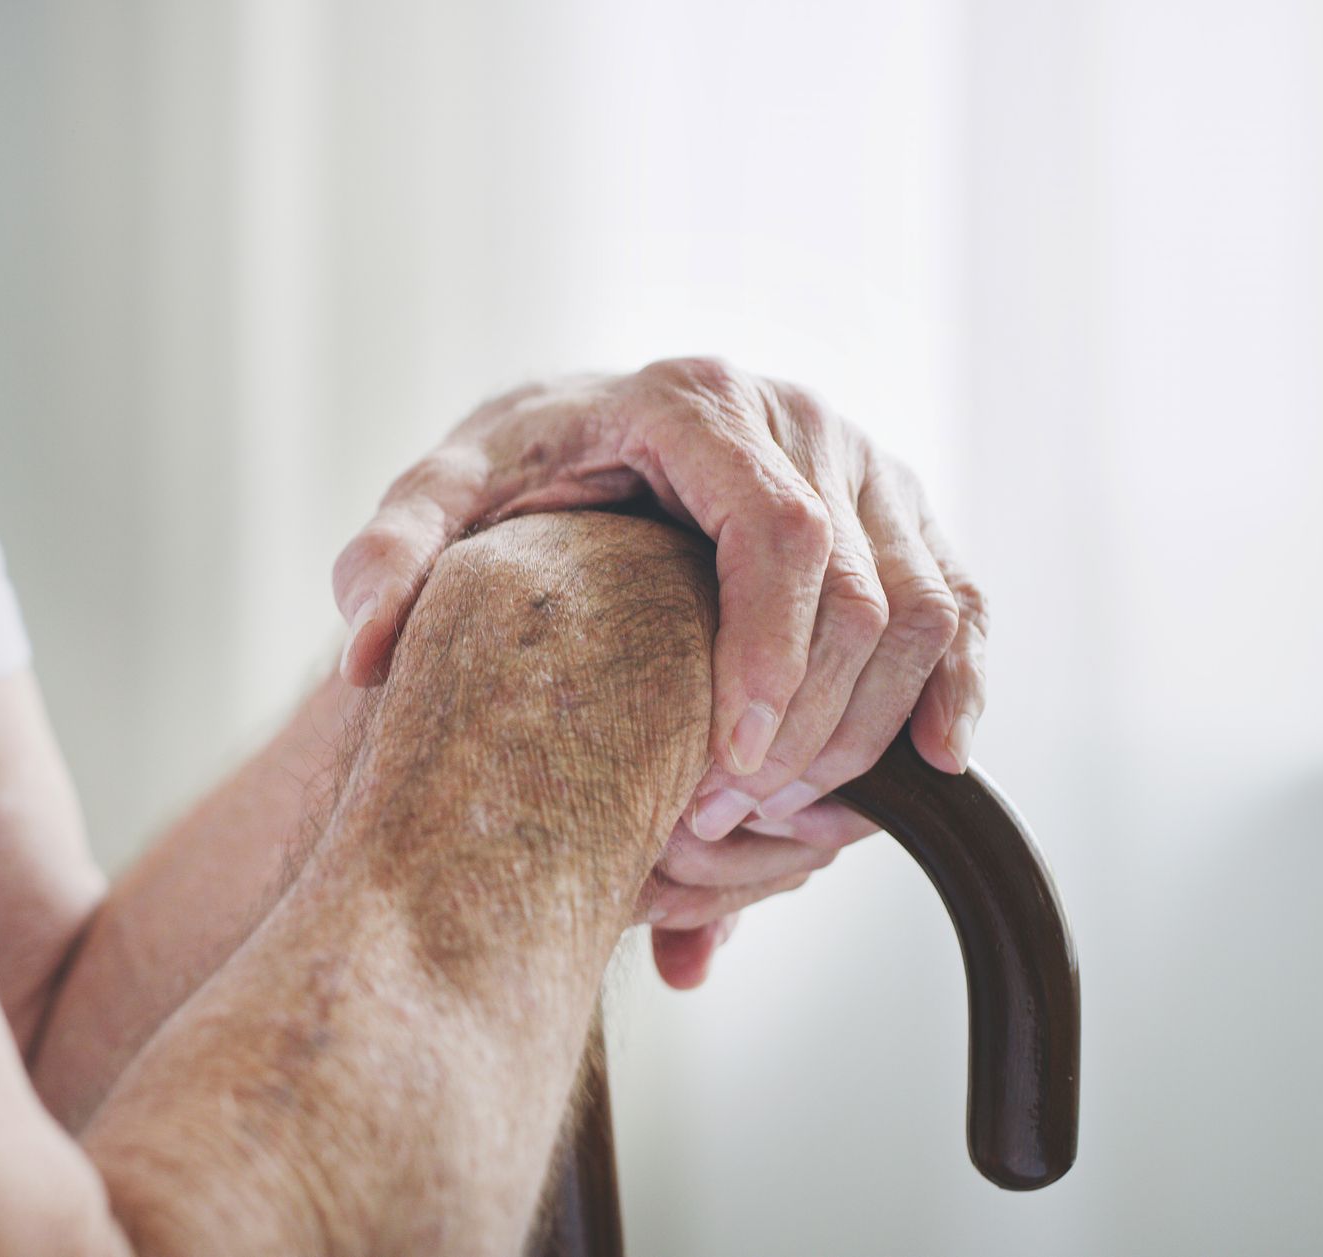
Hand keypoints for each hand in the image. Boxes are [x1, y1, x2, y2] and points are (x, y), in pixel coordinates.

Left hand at [332, 359, 987, 982]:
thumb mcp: (440, 500)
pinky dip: (955, 690)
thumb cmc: (515, 475)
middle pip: (862, 586)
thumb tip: (364, 651)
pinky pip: (958, 604)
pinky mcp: (903, 515)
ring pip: (925, 604)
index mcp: (696, 402)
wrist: (582, 436)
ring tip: (783, 822)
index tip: (726, 771)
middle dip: (810, 723)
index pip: (778, 531)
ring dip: (873, 728)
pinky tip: (929, 770)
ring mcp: (867, 465)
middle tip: (730, 826)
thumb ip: (392, 559)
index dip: (769, 659)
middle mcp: (801, 418)